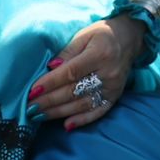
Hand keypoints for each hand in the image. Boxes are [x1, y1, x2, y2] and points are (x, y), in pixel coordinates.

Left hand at [27, 16, 146, 130]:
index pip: (70, 72)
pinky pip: (98, 112)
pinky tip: (66, 126)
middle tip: (29, 108)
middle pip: (74, 91)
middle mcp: (108, 73)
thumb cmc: (102, 34)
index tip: (32, 91)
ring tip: (39, 116)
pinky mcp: (116, 96)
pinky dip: (82, 120)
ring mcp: (113, 87)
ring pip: (82, 104)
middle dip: (49, 101)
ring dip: (59, 112)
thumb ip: (67, 51)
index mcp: (99, 54)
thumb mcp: (84, 35)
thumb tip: (50, 68)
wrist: (130, 38)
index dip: (50, 83)